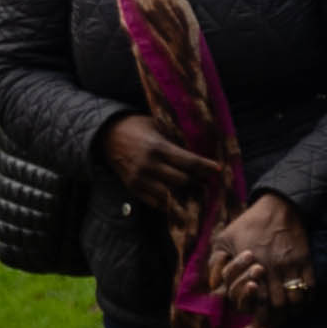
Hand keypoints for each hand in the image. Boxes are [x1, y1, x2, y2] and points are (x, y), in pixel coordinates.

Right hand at [97, 112, 228, 235]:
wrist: (107, 135)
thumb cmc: (138, 127)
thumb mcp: (158, 125)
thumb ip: (176, 137)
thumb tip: (202, 144)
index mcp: (157, 148)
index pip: (187, 161)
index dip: (205, 167)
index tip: (219, 169)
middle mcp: (148, 166)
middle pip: (182, 181)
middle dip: (197, 181)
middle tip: (207, 180)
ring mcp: (139, 179)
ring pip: (169, 195)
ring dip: (184, 194)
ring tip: (196, 191)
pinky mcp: (132, 188)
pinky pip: (155, 202)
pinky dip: (169, 202)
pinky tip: (180, 199)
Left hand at [201, 193, 317, 320]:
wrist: (279, 205)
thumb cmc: (249, 223)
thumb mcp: (224, 239)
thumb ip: (216, 263)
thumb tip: (214, 287)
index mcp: (252, 267)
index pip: (256, 303)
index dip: (255, 322)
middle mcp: (273, 269)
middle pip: (277, 306)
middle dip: (272, 320)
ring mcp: (292, 266)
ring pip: (295, 300)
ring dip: (289, 311)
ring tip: (282, 317)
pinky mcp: (305, 261)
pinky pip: (310, 287)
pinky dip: (306, 298)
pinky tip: (299, 303)